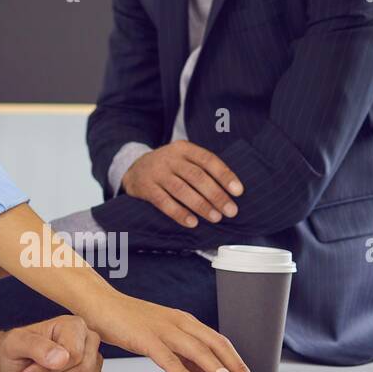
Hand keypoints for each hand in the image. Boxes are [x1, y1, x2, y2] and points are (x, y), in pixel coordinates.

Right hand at [82, 292, 257, 371]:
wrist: (100, 302)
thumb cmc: (128, 321)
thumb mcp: (162, 337)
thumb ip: (183, 355)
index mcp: (185, 322)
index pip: (220, 342)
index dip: (237, 361)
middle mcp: (180, 323)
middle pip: (217, 345)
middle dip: (236, 368)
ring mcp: (163, 329)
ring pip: (199, 351)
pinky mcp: (145, 338)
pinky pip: (170, 359)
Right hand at [122, 140, 243, 227]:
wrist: (134, 168)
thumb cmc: (169, 167)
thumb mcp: (183, 159)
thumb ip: (202, 169)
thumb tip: (230, 191)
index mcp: (184, 149)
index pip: (208, 160)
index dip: (225, 175)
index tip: (238, 191)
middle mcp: (170, 159)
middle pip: (197, 176)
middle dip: (216, 195)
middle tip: (231, 211)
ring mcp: (157, 173)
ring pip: (181, 190)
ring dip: (201, 205)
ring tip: (215, 217)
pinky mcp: (146, 188)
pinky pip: (164, 202)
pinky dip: (179, 213)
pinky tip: (192, 223)